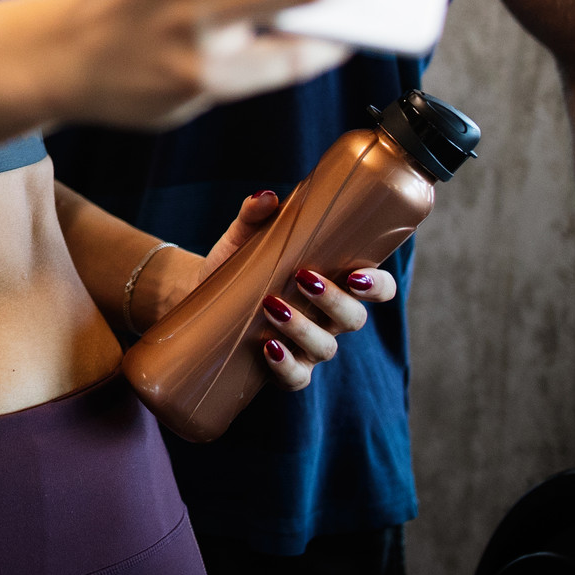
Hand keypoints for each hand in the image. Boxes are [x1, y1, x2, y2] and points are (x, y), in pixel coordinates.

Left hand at [139, 192, 397, 389]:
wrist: (197, 298)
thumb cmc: (234, 266)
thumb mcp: (242, 239)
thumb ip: (254, 215)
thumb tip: (267, 197)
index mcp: (333, 283)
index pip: (376, 288)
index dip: (378, 285)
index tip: (357, 275)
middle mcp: (328, 319)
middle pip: (354, 319)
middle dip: (334, 301)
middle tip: (302, 278)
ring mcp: (308, 347)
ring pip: (325, 348)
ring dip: (302, 329)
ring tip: (271, 305)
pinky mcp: (283, 369)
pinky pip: (297, 378)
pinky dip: (286, 365)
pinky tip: (268, 347)